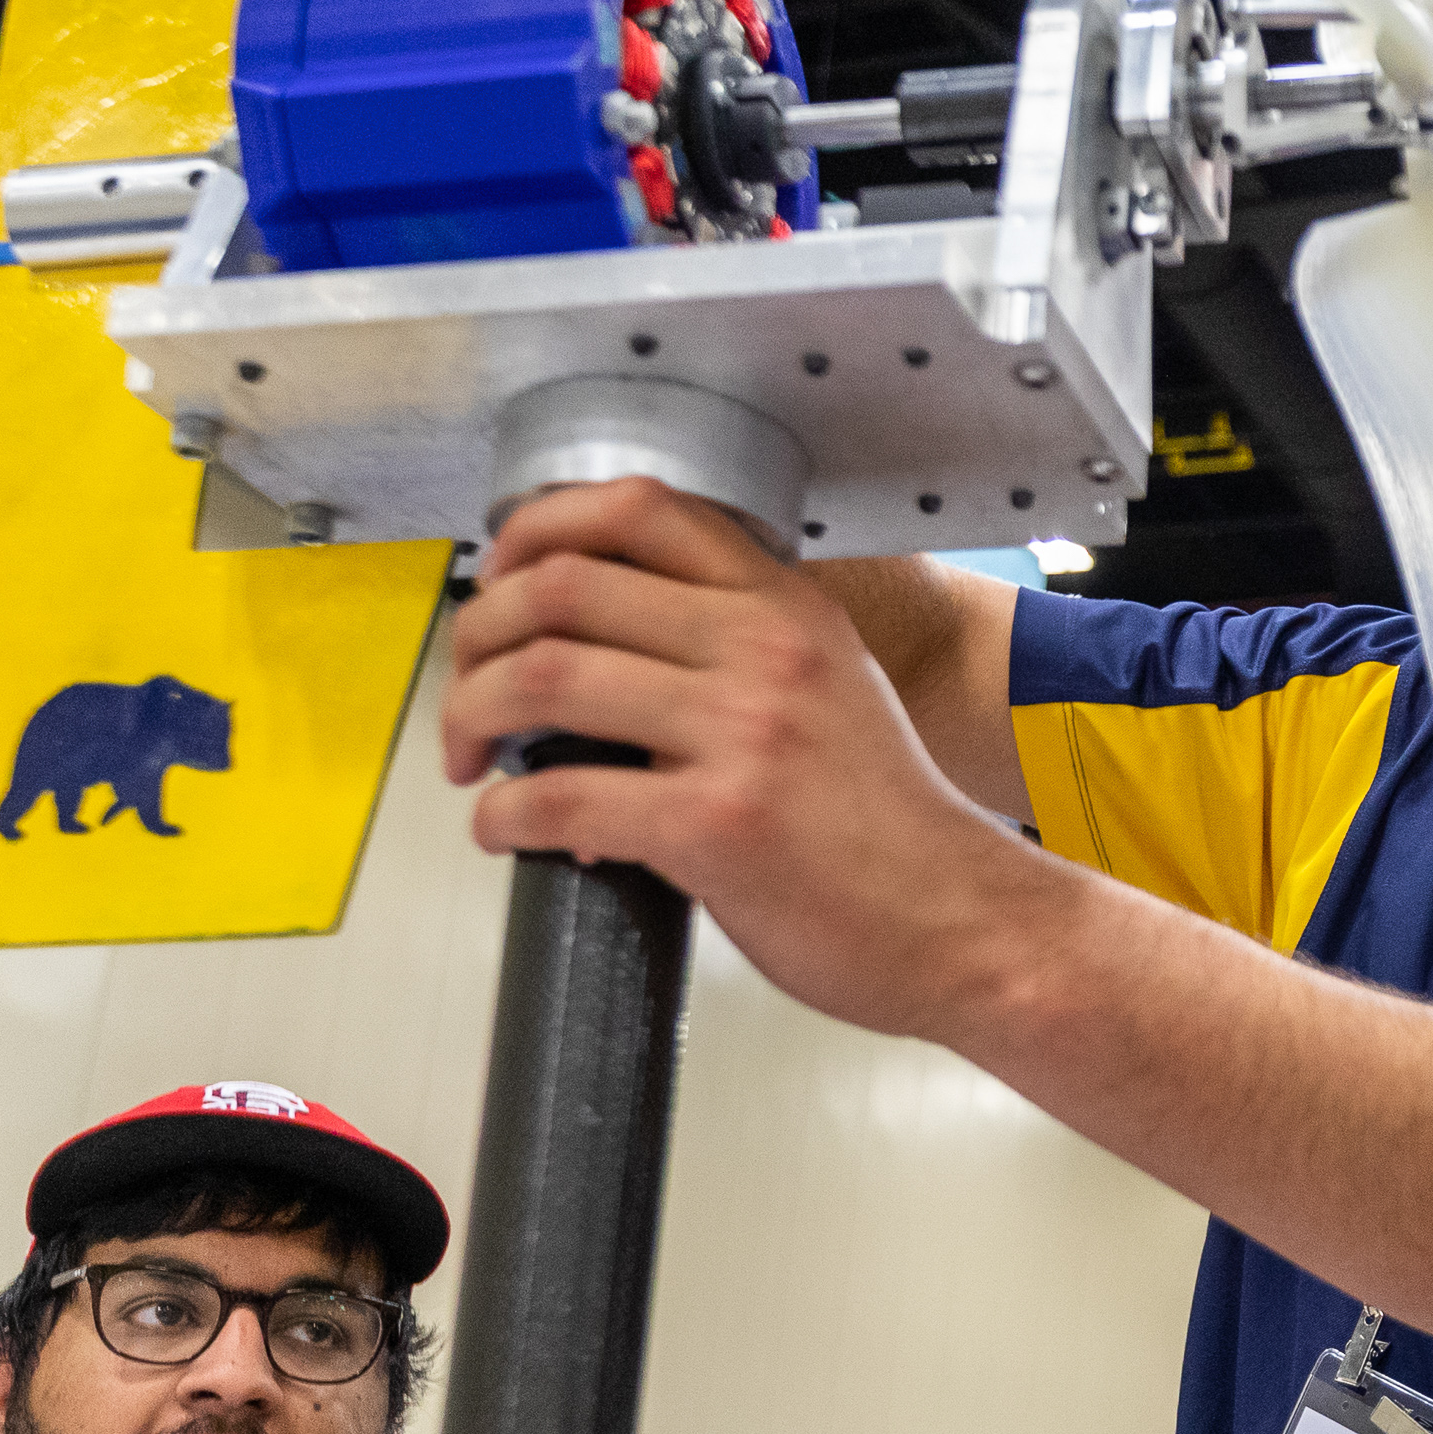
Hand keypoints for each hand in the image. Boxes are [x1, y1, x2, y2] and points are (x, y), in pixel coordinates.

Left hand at [441, 480, 1043, 1041]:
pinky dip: (503, 814)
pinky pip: (560, 796)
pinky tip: (505, 830)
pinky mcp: (715, 825)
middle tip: (466, 690)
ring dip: (471, 715)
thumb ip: (736, 657)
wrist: (966, 924)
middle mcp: (763, 651)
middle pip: (564, 586)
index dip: (539, 530)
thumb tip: (606, 663)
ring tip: (467, 758)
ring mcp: (741, 734)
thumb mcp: (833, 693)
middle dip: (479, 636)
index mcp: (786, 608)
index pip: (640, 509)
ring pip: (545, 678)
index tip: (503, 579)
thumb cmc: (893, 831)